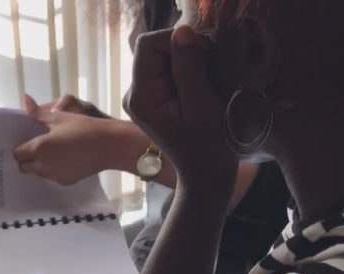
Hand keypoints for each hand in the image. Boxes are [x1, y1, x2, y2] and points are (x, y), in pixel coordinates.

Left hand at [14, 95, 111, 184]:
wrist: (108, 146)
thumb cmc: (83, 127)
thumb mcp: (59, 117)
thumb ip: (38, 113)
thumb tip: (25, 99)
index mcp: (39, 147)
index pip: (18, 153)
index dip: (19, 148)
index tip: (23, 142)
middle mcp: (43, 165)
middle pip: (23, 167)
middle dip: (25, 159)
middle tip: (32, 149)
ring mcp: (54, 175)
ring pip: (37, 173)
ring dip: (37, 165)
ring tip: (49, 153)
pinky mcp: (65, 182)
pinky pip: (51, 177)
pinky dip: (51, 170)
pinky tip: (62, 160)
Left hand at [125, 26, 237, 196]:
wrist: (205, 172)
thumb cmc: (208, 146)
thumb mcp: (202, 107)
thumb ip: (190, 69)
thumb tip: (181, 31)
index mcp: (140, 97)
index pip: (148, 45)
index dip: (176, 41)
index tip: (204, 57)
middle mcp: (135, 93)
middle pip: (156, 48)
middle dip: (185, 52)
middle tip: (209, 73)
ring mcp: (144, 94)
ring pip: (165, 55)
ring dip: (190, 61)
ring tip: (207, 84)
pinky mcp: (155, 95)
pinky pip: (170, 67)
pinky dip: (189, 69)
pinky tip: (201, 87)